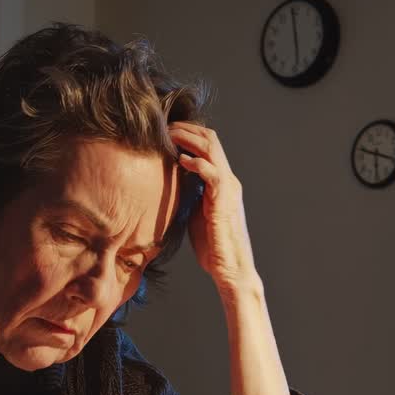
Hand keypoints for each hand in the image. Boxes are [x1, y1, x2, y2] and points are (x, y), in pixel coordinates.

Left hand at [169, 122, 259, 294]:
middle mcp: (228, 180)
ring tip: (170, 134)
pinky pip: (212, 174)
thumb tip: (168, 183)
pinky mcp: (224, 201)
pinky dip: (197, 163)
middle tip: (164, 125)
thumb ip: (188, 195)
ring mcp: (228, 189)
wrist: (231, 269)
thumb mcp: (195, 213)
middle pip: (210, 140)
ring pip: (212, 150)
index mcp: (221, 182)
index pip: (208, 146)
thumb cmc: (213, 246)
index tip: (166, 130)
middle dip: (187, 129)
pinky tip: (181, 160)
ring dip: (189, 138)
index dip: (188, 133)